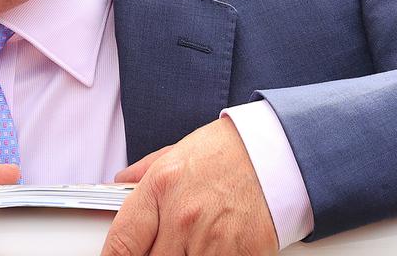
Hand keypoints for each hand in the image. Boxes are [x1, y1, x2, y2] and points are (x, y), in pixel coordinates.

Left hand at [102, 118, 276, 255]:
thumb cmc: (228, 152)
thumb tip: (118, 185)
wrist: (277, 154)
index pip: (122, 242)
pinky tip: (209, 249)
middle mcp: (182, 217)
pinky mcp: (240, 255)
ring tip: (187, 246)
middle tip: (161, 248)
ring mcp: (211, 240)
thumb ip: (141, 174)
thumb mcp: (175, 153)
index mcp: (160, 188)